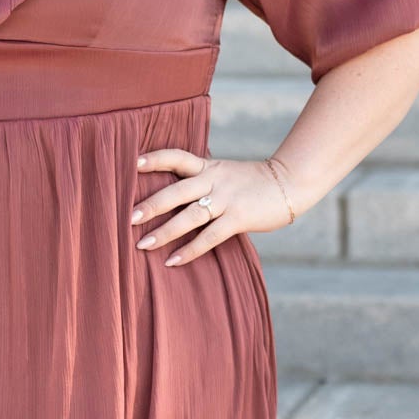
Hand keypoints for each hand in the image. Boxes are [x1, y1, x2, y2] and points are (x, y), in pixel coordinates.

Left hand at [131, 149, 295, 264]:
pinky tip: (173, 261)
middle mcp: (214, 180)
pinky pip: (209, 236)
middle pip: (176, 191)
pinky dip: (190, 250)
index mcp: (208, 166)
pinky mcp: (239, 218)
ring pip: (189, 215)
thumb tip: (173, 196)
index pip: (177, 157)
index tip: (132, 163)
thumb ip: (202, 180)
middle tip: (129, 218)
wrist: (290, 183)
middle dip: (151, 205)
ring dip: (164, 231)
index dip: (155, 159)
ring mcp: (227, 199)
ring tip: (143, 244)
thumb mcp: (225, 173)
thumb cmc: (254, 182)